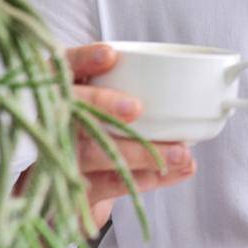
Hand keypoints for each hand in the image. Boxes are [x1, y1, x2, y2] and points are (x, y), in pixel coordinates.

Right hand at [16, 43, 197, 230]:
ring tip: (181, 154)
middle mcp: (52, 123)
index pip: (62, 68)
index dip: (83, 60)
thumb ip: (126, 85)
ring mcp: (58, 159)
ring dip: (140, 153)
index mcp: (59, 91)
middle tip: (136, 107)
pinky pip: (105, 186)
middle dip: (102, 106)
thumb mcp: (100, 101)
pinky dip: (141, 181)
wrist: (67, 187)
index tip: (110, 55)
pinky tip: (167, 174)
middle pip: (70, 111)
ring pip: (92, 154)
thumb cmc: (95, 129)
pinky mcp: (70, 192)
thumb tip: (194, 77)